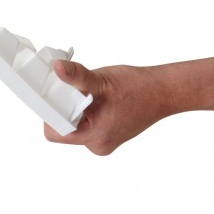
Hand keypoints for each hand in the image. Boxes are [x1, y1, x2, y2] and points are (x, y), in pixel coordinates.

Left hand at [44, 60, 170, 154]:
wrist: (163, 92)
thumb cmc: (137, 88)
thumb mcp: (102, 80)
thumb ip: (77, 76)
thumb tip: (57, 68)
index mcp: (94, 138)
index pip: (55, 132)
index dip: (50, 113)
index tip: (54, 95)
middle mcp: (98, 145)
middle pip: (63, 128)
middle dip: (64, 108)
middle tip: (72, 90)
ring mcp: (104, 141)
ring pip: (75, 125)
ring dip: (75, 108)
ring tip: (88, 93)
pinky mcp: (108, 134)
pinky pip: (87, 124)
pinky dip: (86, 110)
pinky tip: (96, 98)